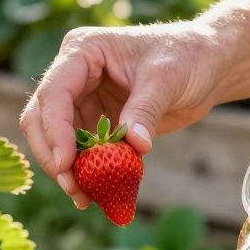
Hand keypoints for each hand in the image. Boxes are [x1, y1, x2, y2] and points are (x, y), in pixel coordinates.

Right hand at [20, 23, 225, 207]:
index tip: (67, 164)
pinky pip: (82, 152)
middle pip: (42, 119)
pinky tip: (97, 194)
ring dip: (67, 171)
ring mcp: (83, 100)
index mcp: (82, 51)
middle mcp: (74, 75)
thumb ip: (145, 111)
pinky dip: (87, 173)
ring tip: (85, 198)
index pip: (54, 93)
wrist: (207, 65)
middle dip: (53, 155)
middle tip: (73, 188)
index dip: (56, 131)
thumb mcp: (166, 79)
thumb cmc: (186, 56)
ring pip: (56, 141)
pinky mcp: (96, 123)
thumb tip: (133, 147)